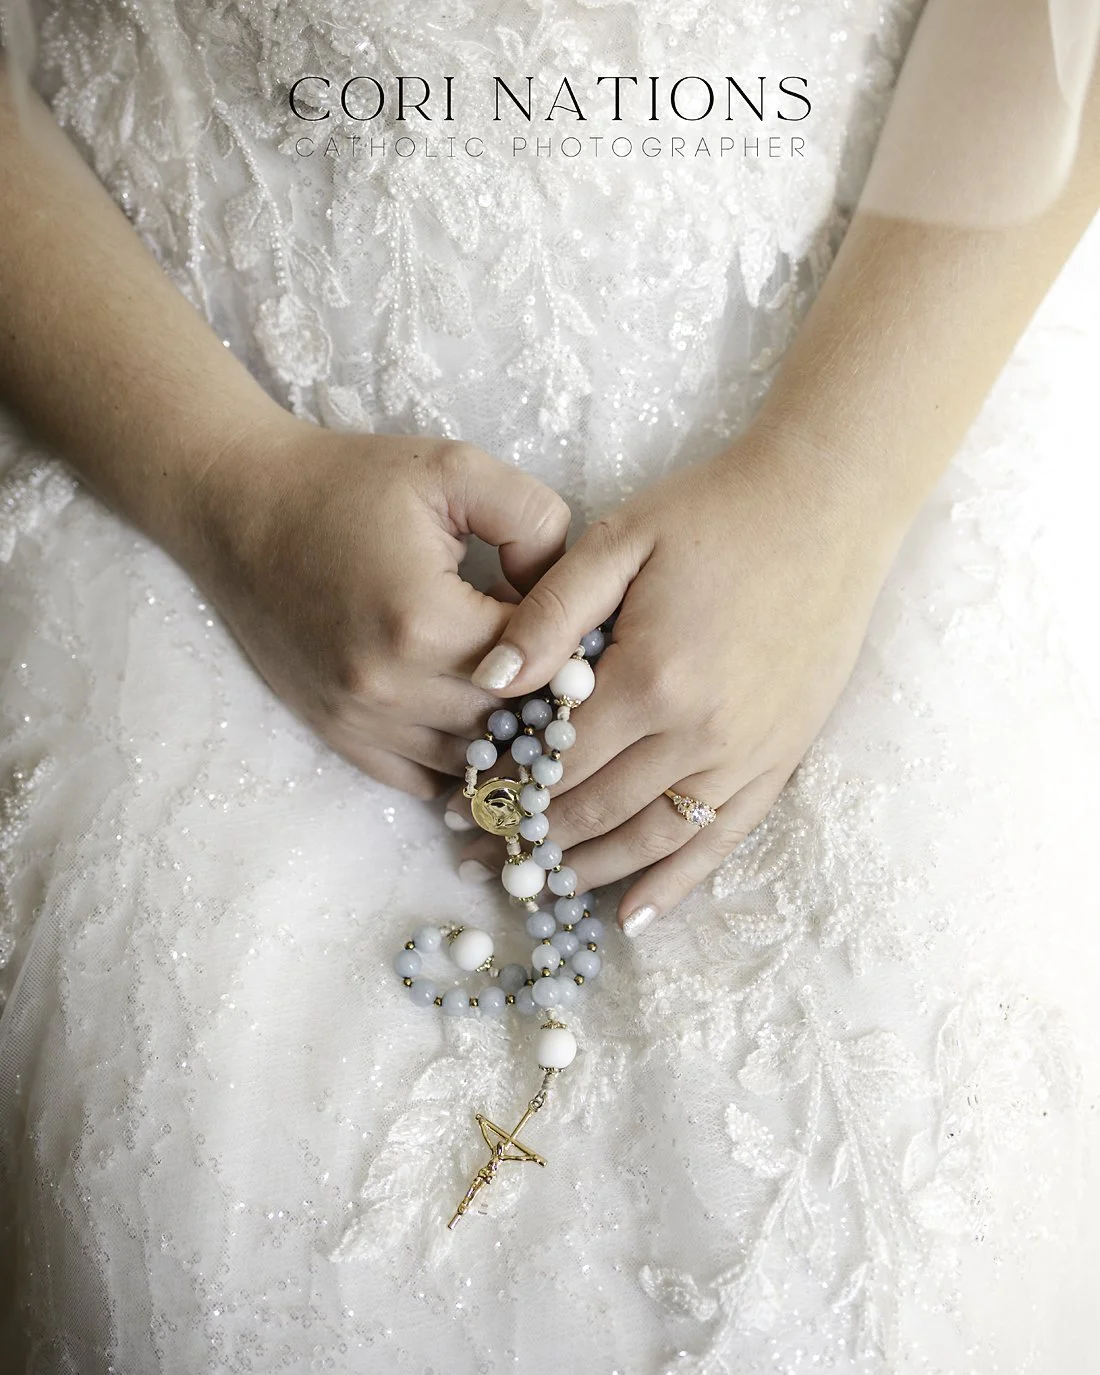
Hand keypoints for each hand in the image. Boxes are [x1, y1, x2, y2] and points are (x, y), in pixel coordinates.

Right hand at [186, 413, 570, 797]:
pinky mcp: (337, 732)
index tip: (568, 612)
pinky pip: (422, 779)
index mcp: (425, 621)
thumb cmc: (347, 482)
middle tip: (553, 651)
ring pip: (472, 762)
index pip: (539, 662)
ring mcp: (359, 718)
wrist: (240, 508)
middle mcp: (390, 686)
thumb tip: (566, 592)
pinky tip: (470, 717)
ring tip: (515, 683)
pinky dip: (457, 758)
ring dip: (505, 732)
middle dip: (542, 690)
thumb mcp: (454, 468)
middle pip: (510, 723)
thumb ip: (533, 521)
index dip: (568, 639)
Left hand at [452, 425, 910, 928]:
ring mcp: (746, 755)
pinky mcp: (780, 759)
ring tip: (536, 884)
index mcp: (651, 679)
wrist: (830, 506)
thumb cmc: (716, 514)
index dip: (504, 790)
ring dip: (587, 870)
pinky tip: (634, 915)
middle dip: (530, 838)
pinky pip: (719, 841)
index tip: (463, 807)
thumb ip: (550, 614)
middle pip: (596, 810)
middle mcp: (701, 734)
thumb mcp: (619, 540)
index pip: (556, 761)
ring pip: (650, 840)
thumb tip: (488, 681)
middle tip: (482, 854)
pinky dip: (673, 884)